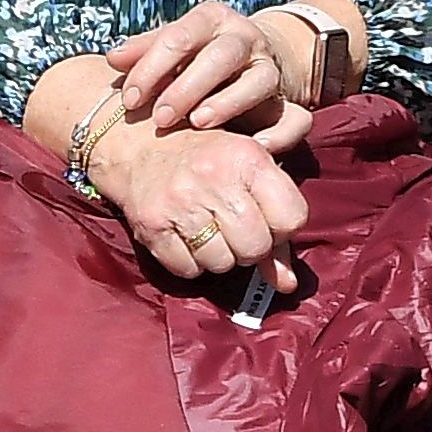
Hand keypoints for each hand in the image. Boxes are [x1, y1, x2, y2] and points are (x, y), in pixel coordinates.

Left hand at [105, 0, 294, 148]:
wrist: (252, 60)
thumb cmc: (195, 56)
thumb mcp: (170, 47)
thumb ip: (143, 51)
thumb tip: (112, 59)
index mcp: (209, 19)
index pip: (178, 37)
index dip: (150, 69)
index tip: (128, 99)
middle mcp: (243, 37)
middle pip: (219, 56)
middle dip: (186, 88)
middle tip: (159, 118)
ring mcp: (269, 66)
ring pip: (259, 80)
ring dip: (228, 103)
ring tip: (198, 123)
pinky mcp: (289, 99)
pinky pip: (295, 116)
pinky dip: (279, 132)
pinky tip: (254, 146)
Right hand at [108, 124, 308, 284]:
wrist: (140, 148)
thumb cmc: (206, 161)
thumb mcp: (249, 175)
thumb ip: (277, 227)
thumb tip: (287, 284)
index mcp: (248, 158)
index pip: (291, 218)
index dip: (282, 229)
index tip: (265, 219)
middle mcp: (215, 178)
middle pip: (255, 247)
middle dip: (249, 248)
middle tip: (234, 230)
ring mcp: (180, 202)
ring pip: (222, 263)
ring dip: (218, 256)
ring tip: (207, 230)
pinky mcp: (151, 224)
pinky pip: (187, 269)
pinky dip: (189, 262)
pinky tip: (185, 238)